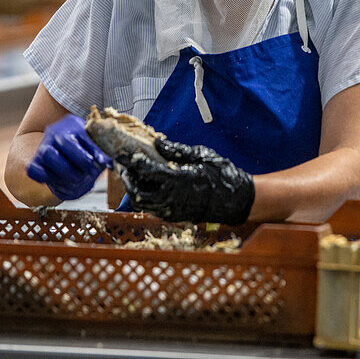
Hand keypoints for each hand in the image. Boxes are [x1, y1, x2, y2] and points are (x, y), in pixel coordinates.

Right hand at [26, 114, 112, 200]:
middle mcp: (54, 132)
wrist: (67, 151)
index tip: (101, 163)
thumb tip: (105, 161)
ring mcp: (43, 147)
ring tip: (77, 178)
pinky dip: (45, 177)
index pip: (79, 136)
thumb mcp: (96, 144)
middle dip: (78, 162)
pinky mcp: (36, 162)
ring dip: (64, 172)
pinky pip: (34, 170)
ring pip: (47, 155)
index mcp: (72, 124)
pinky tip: (60, 180)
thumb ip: (100, 150)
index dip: (90, 152)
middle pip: (61, 145)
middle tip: (89, 172)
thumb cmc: (86, 147)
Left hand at [117, 138, 254, 223]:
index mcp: (177, 181)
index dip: (132, 161)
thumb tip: (159, 143)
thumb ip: (177, 150)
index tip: (124, 153)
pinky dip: (145, 197)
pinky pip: (151, 209)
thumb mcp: (201, 155)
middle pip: (137, 192)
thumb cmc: (221, 175)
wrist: (235, 199)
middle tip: (124, 165)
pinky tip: (147, 186)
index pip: (146, 171)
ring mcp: (171, 210)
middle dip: (128, 178)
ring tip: (132, 175)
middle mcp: (171, 198)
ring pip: (142, 204)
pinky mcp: (174, 216)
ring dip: (134, 189)